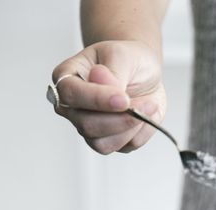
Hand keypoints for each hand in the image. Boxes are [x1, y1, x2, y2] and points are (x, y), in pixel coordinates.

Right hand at [51, 40, 165, 153]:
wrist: (144, 74)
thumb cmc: (127, 60)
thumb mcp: (123, 54)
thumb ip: (113, 70)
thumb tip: (104, 82)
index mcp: (67, 78)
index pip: (70, 94)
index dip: (96, 99)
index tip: (123, 99)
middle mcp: (72, 107)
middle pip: (86, 125)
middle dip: (120, 119)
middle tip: (146, 104)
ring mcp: (88, 127)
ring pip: (102, 144)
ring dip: (130, 128)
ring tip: (148, 106)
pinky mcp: (108, 141)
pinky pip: (123, 148)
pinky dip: (139, 134)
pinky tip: (146, 116)